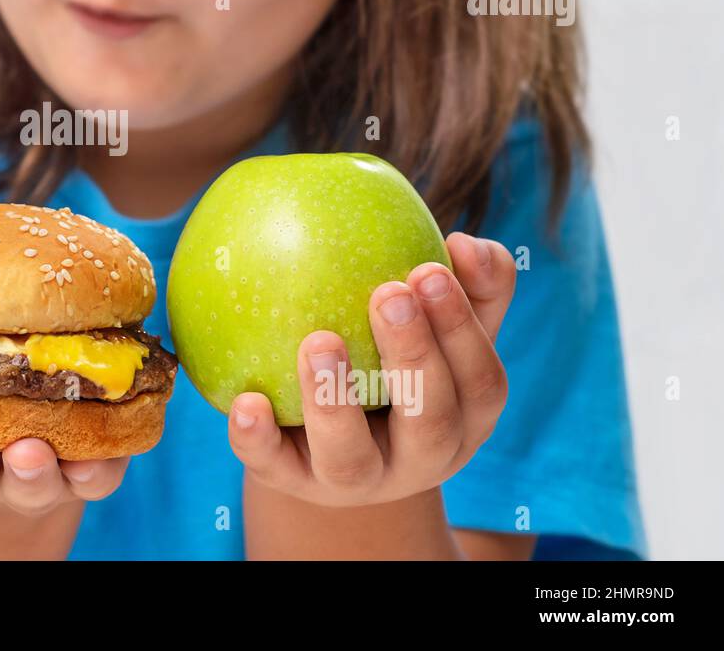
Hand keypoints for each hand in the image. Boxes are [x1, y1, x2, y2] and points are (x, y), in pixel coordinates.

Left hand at [228, 231, 514, 506]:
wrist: (330, 444)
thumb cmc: (395, 363)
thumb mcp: (437, 330)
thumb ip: (467, 287)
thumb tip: (467, 242)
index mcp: (463, 421)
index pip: (481, 381)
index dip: (461, 329)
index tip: (429, 269)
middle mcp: (418, 461)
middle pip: (428, 422)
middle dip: (413, 356)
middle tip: (388, 293)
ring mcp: (354, 482)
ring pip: (350, 457)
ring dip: (335, 400)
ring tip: (318, 341)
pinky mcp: (293, 485)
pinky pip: (273, 468)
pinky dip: (258, 439)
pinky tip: (246, 401)